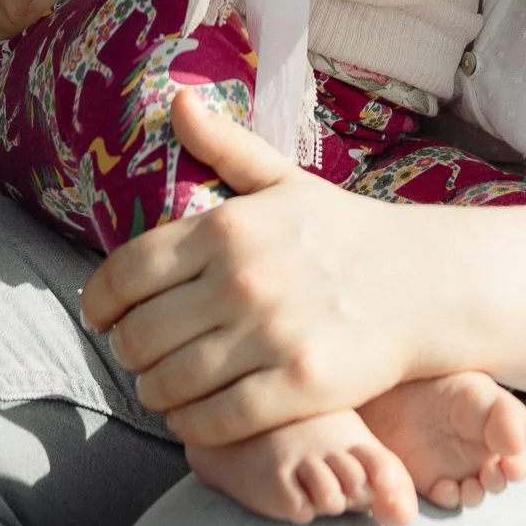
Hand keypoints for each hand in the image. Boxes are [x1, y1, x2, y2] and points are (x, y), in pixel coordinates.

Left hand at [82, 89, 420, 445]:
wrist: (426, 283)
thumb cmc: (346, 232)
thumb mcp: (285, 181)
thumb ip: (225, 146)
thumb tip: (177, 99)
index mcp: (227, 227)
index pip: (125, 273)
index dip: (99, 303)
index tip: (102, 318)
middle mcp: (242, 279)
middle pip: (139, 336)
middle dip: (130, 352)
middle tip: (143, 356)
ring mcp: (271, 335)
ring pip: (169, 384)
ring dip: (157, 393)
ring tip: (168, 386)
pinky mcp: (299, 386)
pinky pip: (214, 420)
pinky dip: (193, 426)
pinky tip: (199, 415)